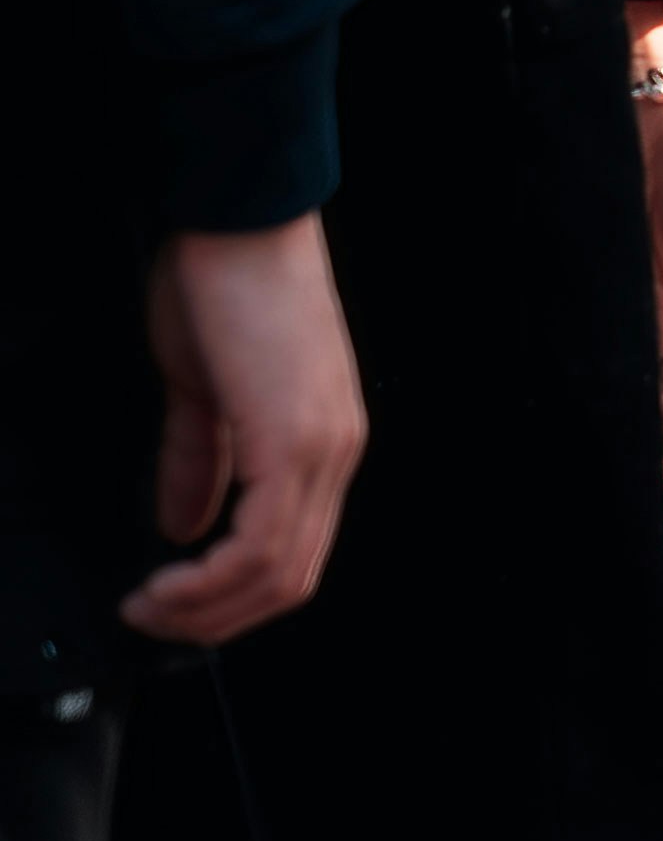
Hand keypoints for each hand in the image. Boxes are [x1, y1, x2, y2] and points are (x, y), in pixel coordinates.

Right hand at [127, 218, 366, 643]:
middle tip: (154, 622)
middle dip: (216, 618)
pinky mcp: (294, 436)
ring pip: (279, 571)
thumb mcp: (205, 388)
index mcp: (322, 443)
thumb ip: (200, 461)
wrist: (239, 217)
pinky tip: (170, 579)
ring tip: (151, 608)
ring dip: (207, 608)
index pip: (293, 555)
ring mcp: (322, 446)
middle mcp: (335, 452)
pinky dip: (213, 577)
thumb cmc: (227, 282)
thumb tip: (183, 526)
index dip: (231, 598)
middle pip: (291, 579)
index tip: (171, 606)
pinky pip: (263, 540)